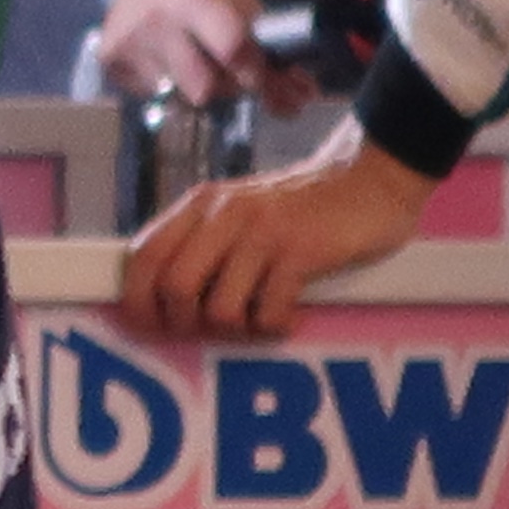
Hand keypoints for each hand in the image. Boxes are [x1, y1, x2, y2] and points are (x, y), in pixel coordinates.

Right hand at [100, 0, 308, 112]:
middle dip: (225, 86)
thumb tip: (298, 97)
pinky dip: (164, 83)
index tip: (267, 82)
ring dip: (194, 86)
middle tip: (227, 69)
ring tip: (192, 58)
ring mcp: (130, 43)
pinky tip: (163, 56)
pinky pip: (148, 93)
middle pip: (204, 88)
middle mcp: (158, 23)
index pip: (232, 52)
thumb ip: (264, 45)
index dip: (257, 75)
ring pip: (176, 96)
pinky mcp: (108, 58)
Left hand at [122, 115, 440, 338]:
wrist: (370, 177)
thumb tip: (160, 296)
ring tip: (257, 319)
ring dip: (236, 329)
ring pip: (220, 308)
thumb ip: (203, 240)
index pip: (144, 255)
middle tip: (209, 331)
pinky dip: (274, 326)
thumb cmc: (301, 207)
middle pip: (174, 287)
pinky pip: (268, 312)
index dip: (138, 300)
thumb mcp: (239, 210)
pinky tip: (288, 315)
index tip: (150, 327)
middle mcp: (224, 214)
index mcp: (201, 204)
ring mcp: (262, 232)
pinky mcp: (300, 251)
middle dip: (184, 323)